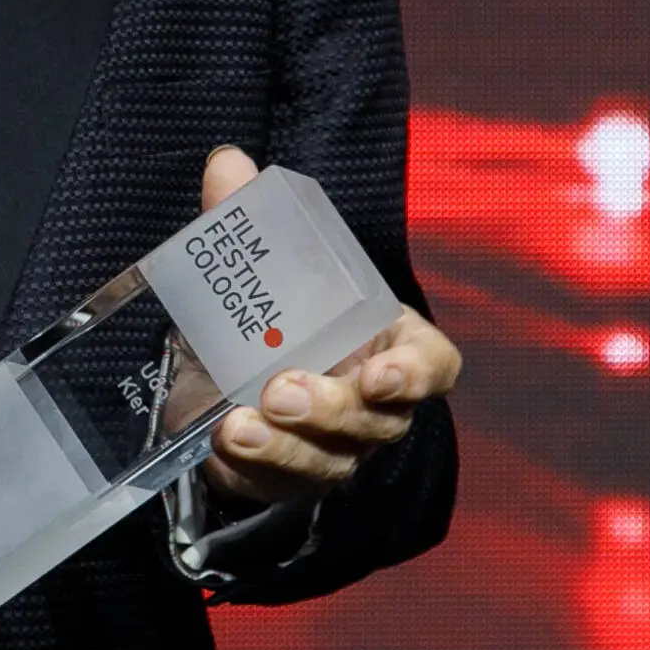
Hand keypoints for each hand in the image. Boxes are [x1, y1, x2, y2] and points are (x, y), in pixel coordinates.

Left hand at [192, 144, 464, 509]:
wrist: (224, 376)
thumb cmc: (273, 316)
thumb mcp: (260, 269)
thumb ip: (248, 220)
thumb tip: (227, 161)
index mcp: (389, 345)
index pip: (433, 367)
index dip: (416, 375)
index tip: (382, 373)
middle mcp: (372, 408)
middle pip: (376, 424)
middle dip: (331, 410)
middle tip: (281, 389)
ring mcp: (333, 451)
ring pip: (327, 463)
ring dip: (284, 450)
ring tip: (236, 428)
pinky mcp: (285, 482)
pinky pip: (276, 489)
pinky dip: (247, 473)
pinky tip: (216, 451)